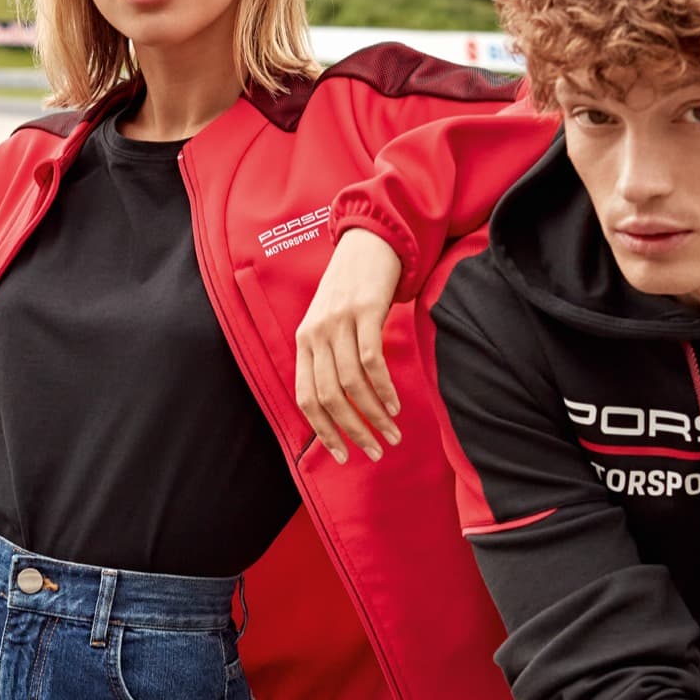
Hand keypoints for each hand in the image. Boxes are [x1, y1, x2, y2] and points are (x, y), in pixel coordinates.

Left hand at [295, 228, 401, 462]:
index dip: (324, 431)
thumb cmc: (354, 290)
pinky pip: (372, 360)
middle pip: (329, 396)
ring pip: (351, 383)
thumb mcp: (332, 323)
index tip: (345, 455)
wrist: (370, 243)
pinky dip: (383, 388)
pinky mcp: (365, 310)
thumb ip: (331, 358)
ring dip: (374, 415)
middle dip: (353, 430)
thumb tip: (344, 405)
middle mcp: (315, 333)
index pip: (305, 397)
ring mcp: (339, 321)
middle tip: (376, 451)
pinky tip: (396, 403)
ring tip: (393, 432)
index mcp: (304, 341)